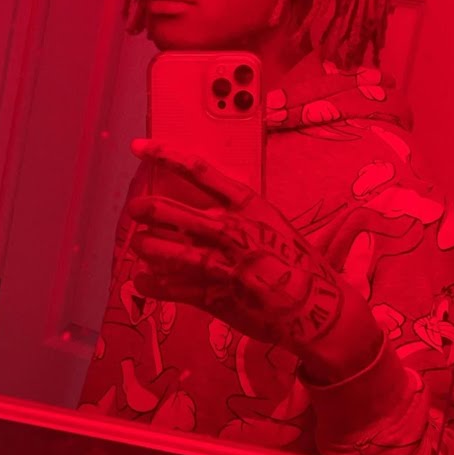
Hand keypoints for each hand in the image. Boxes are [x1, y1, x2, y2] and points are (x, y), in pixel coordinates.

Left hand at [126, 139, 380, 375]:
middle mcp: (236, 233)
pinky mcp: (219, 297)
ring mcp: (227, 267)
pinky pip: (178, 289)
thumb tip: (196, 209)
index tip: (140, 147)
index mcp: (250, 206)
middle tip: (136, 209)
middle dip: (154, 210)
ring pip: (176, 254)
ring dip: (152, 248)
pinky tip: (142, 281)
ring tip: (140, 246)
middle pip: (183, 215)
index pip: (202, 172)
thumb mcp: (271, 225)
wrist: (317, 307)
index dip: (167, 156)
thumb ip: (235, 216)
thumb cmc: (294, 260)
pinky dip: (156, 285)